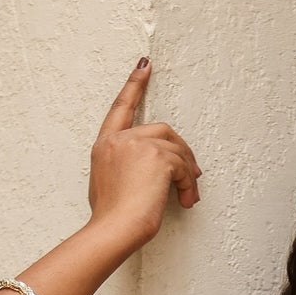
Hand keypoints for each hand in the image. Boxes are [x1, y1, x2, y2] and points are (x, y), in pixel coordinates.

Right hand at [87, 60, 201, 251]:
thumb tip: (147, 172)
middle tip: (191, 176)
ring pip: (176, 149)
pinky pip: (183, 165)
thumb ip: (123, 167)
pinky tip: (186, 200)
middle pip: (162, 131)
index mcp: (104, 145)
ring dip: (187, 173)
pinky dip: (189, 183)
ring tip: (187, 195)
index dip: (134, 84)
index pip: (121, 108)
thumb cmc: (111, 218)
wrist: (115, 229)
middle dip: (180, 153)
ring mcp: (138, 145)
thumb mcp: (107, 185)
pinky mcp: (157, 156)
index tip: (145, 65)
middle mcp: (120, 140)